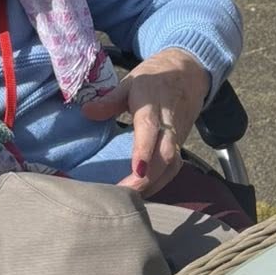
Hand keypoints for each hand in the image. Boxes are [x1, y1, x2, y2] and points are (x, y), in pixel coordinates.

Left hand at [83, 48, 209, 194]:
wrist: (188, 74)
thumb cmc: (154, 79)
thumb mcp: (130, 82)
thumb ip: (109, 100)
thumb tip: (86, 112)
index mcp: (154, 103)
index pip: (150, 128)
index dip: (144, 149)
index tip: (137, 170)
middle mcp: (170, 122)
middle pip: (165, 154)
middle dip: (147, 177)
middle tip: (123, 195)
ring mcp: (178, 135)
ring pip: (172, 165)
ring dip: (153, 184)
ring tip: (130, 200)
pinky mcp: (181, 144)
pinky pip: (174, 168)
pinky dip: (160, 183)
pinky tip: (143, 192)